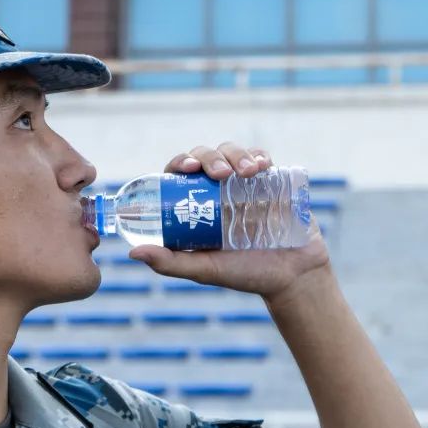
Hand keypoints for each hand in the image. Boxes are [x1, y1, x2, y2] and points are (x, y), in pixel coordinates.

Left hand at [127, 141, 330, 299]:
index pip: (180, 174)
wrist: (293, 276)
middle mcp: (218, 190)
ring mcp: (244, 182)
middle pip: (205, 156)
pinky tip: (262, 166)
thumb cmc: (246, 274)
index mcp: (198, 206)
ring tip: (247, 173)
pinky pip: (261, 157)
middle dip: (210, 156)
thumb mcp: (205, 270)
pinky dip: (259, 155)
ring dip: (236, 154)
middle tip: (219, 173)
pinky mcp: (271, 180)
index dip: (180, 163)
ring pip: (231, 151)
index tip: (187, 167)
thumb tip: (133, 252)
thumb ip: (171, 262)